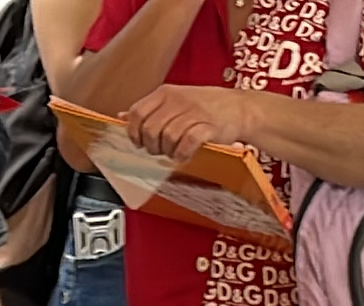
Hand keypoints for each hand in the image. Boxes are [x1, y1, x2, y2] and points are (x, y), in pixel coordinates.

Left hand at [123, 82, 262, 158]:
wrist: (241, 108)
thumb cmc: (206, 107)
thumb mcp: (175, 101)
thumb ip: (149, 109)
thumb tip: (121, 116)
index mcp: (165, 93)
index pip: (137, 113)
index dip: (134, 132)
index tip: (140, 143)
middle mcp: (177, 100)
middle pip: (150, 129)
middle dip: (151, 146)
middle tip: (160, 151)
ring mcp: (193, 112)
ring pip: (167, 137)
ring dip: (167, 152)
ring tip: (174, 153)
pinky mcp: (209, 126)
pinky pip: (187, 143)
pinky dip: (183, 154)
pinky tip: (184, 155)